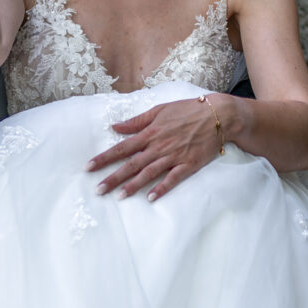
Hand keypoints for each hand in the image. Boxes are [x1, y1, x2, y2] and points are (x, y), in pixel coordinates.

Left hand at [88, 95, 234, 198]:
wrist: (218, 115)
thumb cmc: (187, 110)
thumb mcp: (159, 110)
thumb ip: (137, 121)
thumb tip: (115, 126)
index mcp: (150, 133)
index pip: (122, 147)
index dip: (104, 158)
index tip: (89, 167)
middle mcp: (158, 146)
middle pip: (131, 164)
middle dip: (113, 177)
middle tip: (98, 190)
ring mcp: (174, 156)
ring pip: (149, 173)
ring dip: (133, 185)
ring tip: (118, 196)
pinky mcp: (188, 164)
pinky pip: (173, 179)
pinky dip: (161, 188)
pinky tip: (150, 198)